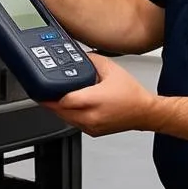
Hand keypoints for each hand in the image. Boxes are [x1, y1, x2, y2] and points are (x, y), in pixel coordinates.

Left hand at [42, 54, 158, 136]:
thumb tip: (79, 56)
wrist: (144, 112)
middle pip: (61, 111)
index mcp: (94, 100)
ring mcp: (91, 126)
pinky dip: (70, 115)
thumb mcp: (111, 68)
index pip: (64, 100)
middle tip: (45, 92)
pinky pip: (74, 124)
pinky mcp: (93, 132)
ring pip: (66, 119)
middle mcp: (91, 116)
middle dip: (51, 102)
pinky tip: (72, 106)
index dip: (51, 94)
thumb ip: (91, 60)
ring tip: (57, 98)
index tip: (44, 88)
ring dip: (59, 110)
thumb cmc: (131, 93)